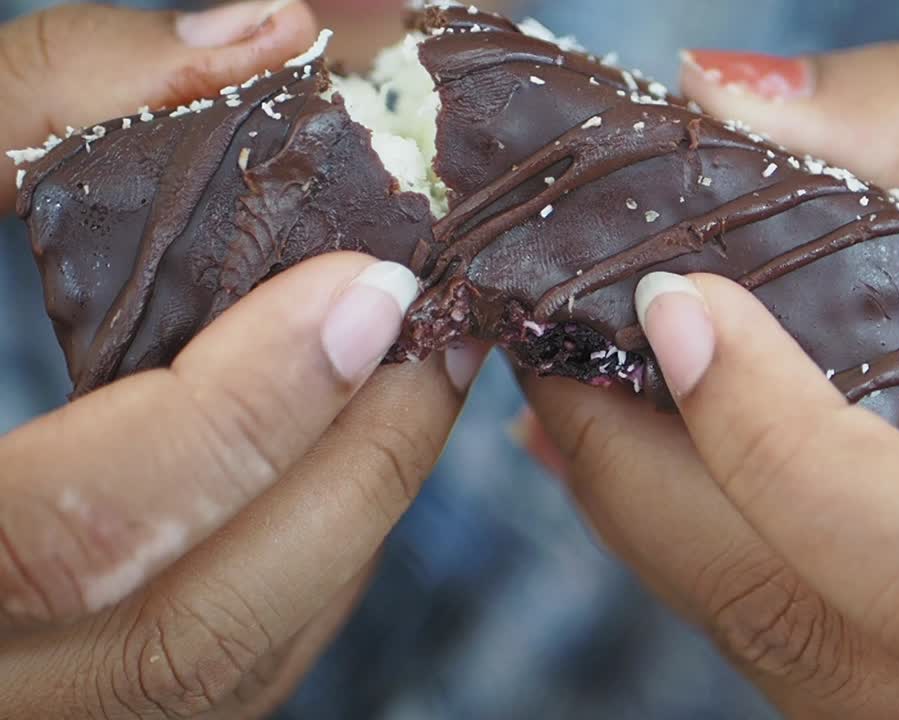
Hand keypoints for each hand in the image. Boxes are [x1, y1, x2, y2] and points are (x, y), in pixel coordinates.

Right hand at [0, 4, 484, 716]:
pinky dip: (306, 564)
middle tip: (432, 334)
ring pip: (228, 666)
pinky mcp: (77, 699)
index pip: (77, 533)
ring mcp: (29, 708)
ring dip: (350, 517)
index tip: (368, 289)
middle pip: (196, 633)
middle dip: (356, 473)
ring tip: (409, 378)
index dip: (244, 416)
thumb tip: (260, 40)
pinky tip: (333, 454)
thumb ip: (39, 100)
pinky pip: (224, 671)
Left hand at [519, 46, 898, 717]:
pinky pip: (771, 636)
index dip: (784, 447)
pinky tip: (638, 442)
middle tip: (558, 310)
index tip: (678, 299)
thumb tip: (726, 91)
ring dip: (645, 497)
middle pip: (808, 620)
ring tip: (580, 360)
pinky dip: (685, 532)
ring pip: (768, 640)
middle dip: (647, 462)